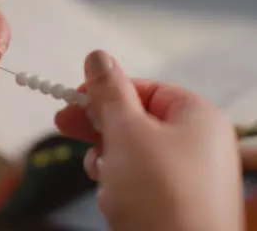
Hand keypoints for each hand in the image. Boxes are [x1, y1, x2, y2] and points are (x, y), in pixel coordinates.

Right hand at [55, 50, 243, 230]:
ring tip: (102, 179)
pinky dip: (118, 185)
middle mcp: (194, 143)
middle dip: (100, 129)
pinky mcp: (171, 201)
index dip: (106, 91)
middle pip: (135, 120)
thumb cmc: (157, 193)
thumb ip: (110, 93)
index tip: (73, 98)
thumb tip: (97, 55)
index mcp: (195, 116)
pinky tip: (112, 199)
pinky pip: (137, 180)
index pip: (143, 89)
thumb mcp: (127, 133)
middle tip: (63, 124)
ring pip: (131, 152)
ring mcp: (184, 175)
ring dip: (107, 161)